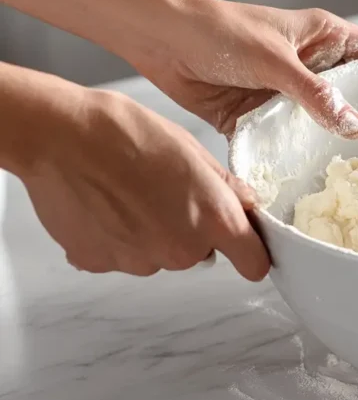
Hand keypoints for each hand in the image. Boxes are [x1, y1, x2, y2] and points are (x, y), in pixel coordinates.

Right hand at [21, 86, 269, 280]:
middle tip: (166, 192)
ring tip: (129, 193)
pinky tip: (105, 205)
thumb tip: (246, 205)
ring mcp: (138, 262)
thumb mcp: (193, 150)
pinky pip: (121, 255)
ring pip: (159, 254)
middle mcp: (180, 250)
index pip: (253, 263)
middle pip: (200, 254)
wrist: (62, 137)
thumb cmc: (127, 134)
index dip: (250, 254)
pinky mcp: (100, 264)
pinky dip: (116, 237)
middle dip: (191, 229)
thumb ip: (227, 186)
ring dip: (151, 233)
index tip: (244, 245)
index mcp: (213, 220)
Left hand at [126, 0, 357, 136]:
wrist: (159, 40)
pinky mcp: (258, 117)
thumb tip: (355, 125)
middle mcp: (310, 67)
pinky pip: (283, 143)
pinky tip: (307, 181)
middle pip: (351, 96)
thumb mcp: (275, 61)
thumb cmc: (219, 31)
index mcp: (323, 37)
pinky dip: (290, 159)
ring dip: (328, 144)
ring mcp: (285, 94)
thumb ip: (315, 94)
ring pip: (318, 124)